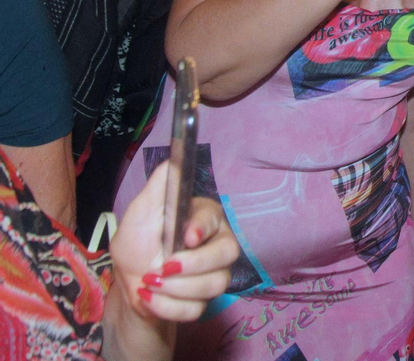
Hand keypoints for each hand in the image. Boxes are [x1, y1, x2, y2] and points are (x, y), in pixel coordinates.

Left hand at [109, 161, 240, 324]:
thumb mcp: (140, 213)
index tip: (186, 238)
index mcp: (204, 218)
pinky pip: (198, 308)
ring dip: (175, 289)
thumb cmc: (136, 245)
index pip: (216, 219)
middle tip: (161, 268)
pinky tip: (154, 299)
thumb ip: (159, 187)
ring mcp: (215, 274)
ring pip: (214, 284)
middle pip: (227, 253)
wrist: (130, 287)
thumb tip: (174, 160)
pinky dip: (169, 307)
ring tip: (150, 284)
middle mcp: (217, 244)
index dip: (203, 229)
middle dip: (191, 266)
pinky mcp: (206, 302)